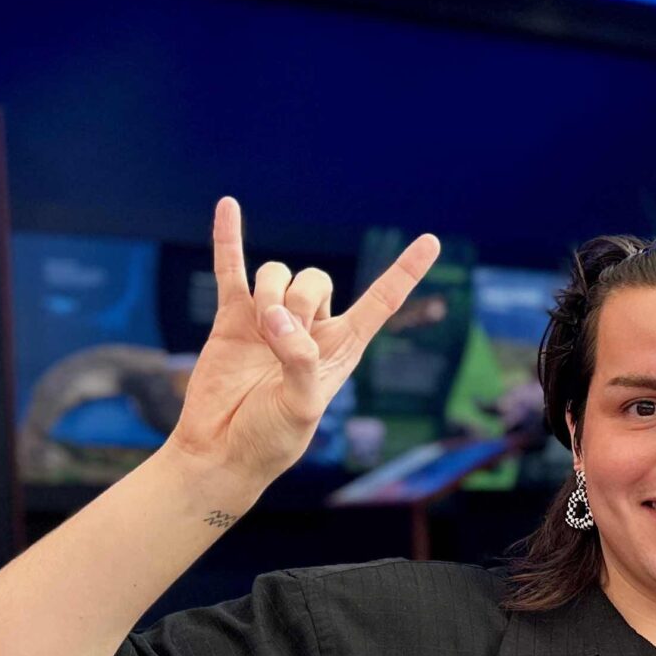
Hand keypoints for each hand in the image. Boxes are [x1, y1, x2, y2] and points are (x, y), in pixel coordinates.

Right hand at [165, 197, 440, 491]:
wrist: (224, 449)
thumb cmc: (271, 439)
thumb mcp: (302, 407)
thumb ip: (299, 361)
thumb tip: (277, 319)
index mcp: (342, 349)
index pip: (381, 302)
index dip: (405, 271)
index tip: (432, 241)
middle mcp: (311, 329)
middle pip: (316, 279)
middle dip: (299, 300)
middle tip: (284, 340)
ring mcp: (270, 320)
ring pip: (277, 274)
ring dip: (270, 294)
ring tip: (260, 331)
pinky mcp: (233, 319)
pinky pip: (232, 269)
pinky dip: (230, 239)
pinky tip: (229, 206)